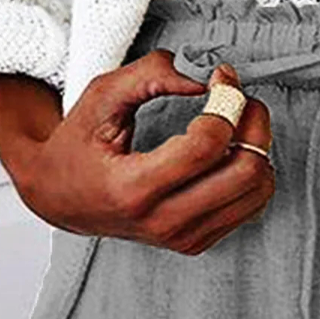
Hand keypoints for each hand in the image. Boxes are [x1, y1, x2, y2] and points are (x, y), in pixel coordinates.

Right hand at [12, 49, 275, 254]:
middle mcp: (162, 221)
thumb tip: (202, 76)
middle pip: (245, 171)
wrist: (61, 199)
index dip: (226, 101)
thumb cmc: (79, 148)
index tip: (222, 78)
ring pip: (257, 190)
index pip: (207, 146)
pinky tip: (229, 151)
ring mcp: (182, 237)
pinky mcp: (196, 242)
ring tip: (235, 123)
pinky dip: (251, 171)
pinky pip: (251, 205)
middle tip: (238, 98)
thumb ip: (150, 76)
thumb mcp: (101, 98)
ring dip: (257, 146)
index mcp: (133, 188)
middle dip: (252, 122)